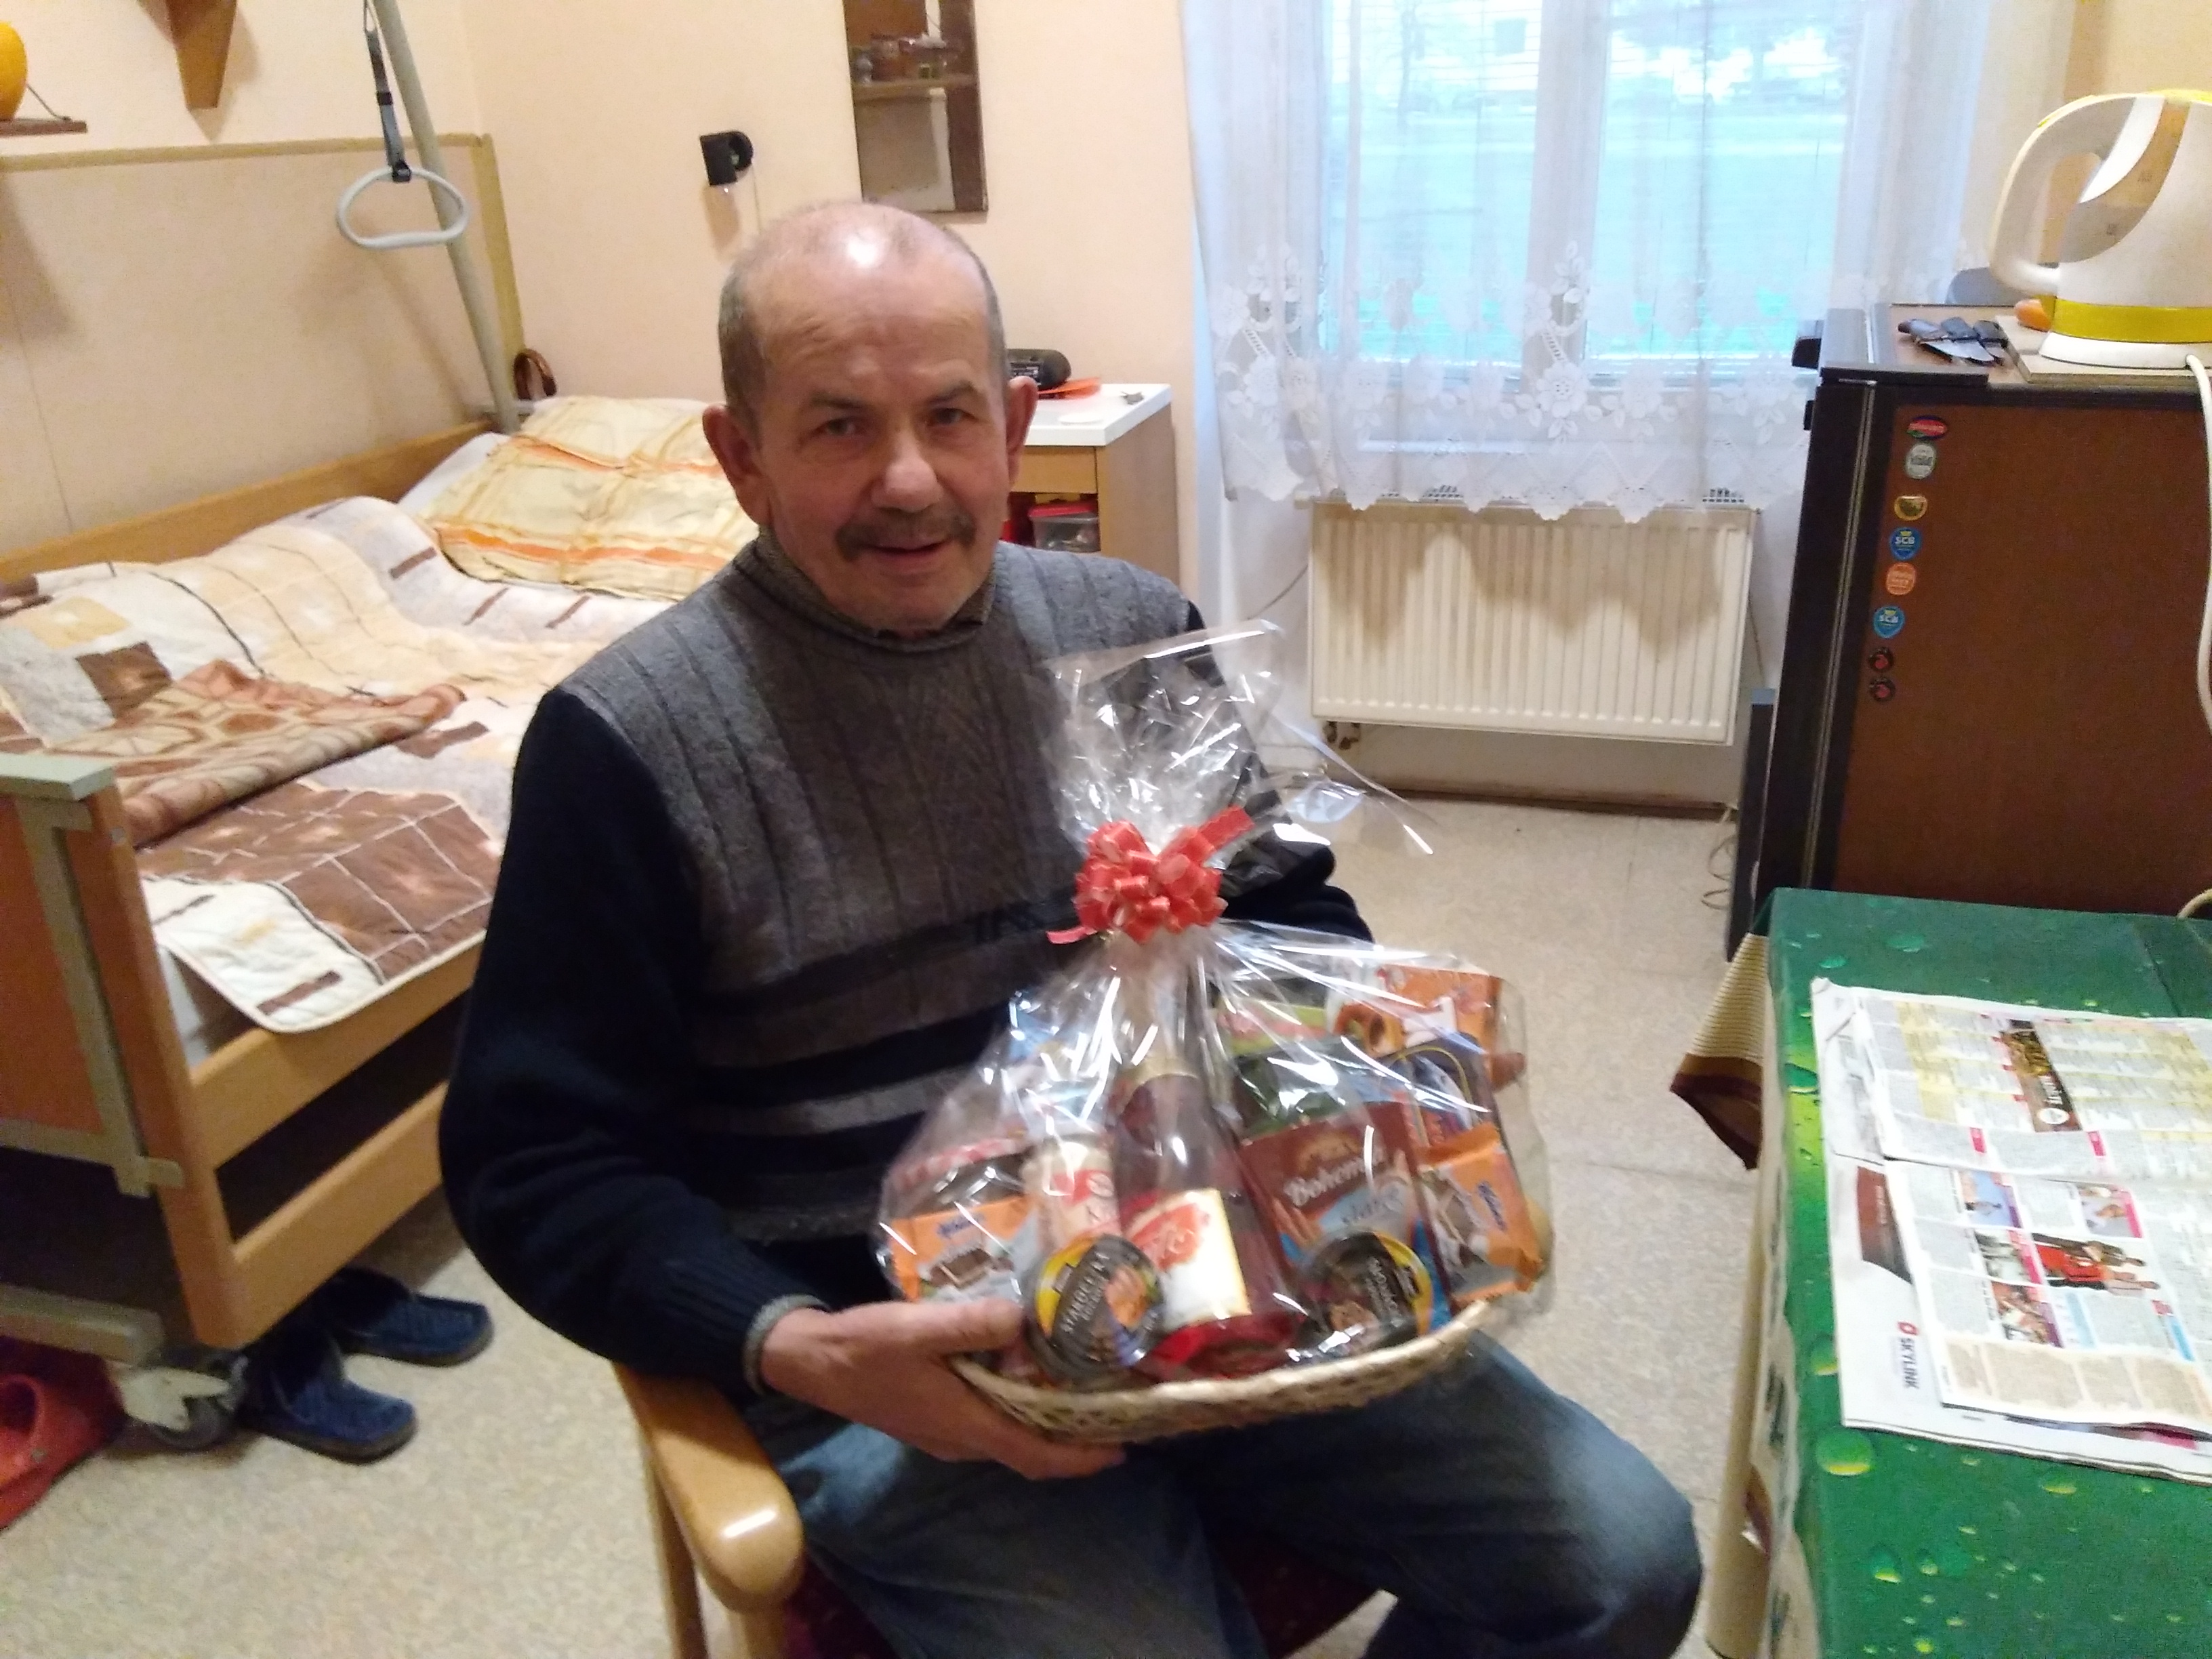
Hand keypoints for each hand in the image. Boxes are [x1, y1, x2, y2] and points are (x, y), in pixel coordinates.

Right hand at [758, 1299, 1123, 1479]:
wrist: (813, 1362)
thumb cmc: (864, 1348)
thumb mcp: (916, 1328)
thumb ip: (969, 1324)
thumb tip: (1024, 1318)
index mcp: (964, 1424)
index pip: (1035, 1455)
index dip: (1081, 1458)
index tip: (1123, 1446)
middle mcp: (961, 1438)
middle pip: (1030, 1450)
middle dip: (1075, 1440)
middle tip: (1115, 1409)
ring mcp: (946, 1432)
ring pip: (1010, 1437)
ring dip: (1048, 1423)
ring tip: (1084, 1387)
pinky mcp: (936, 1416)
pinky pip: (991, 1422)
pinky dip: (1020, 1408)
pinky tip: (1029, 1372)